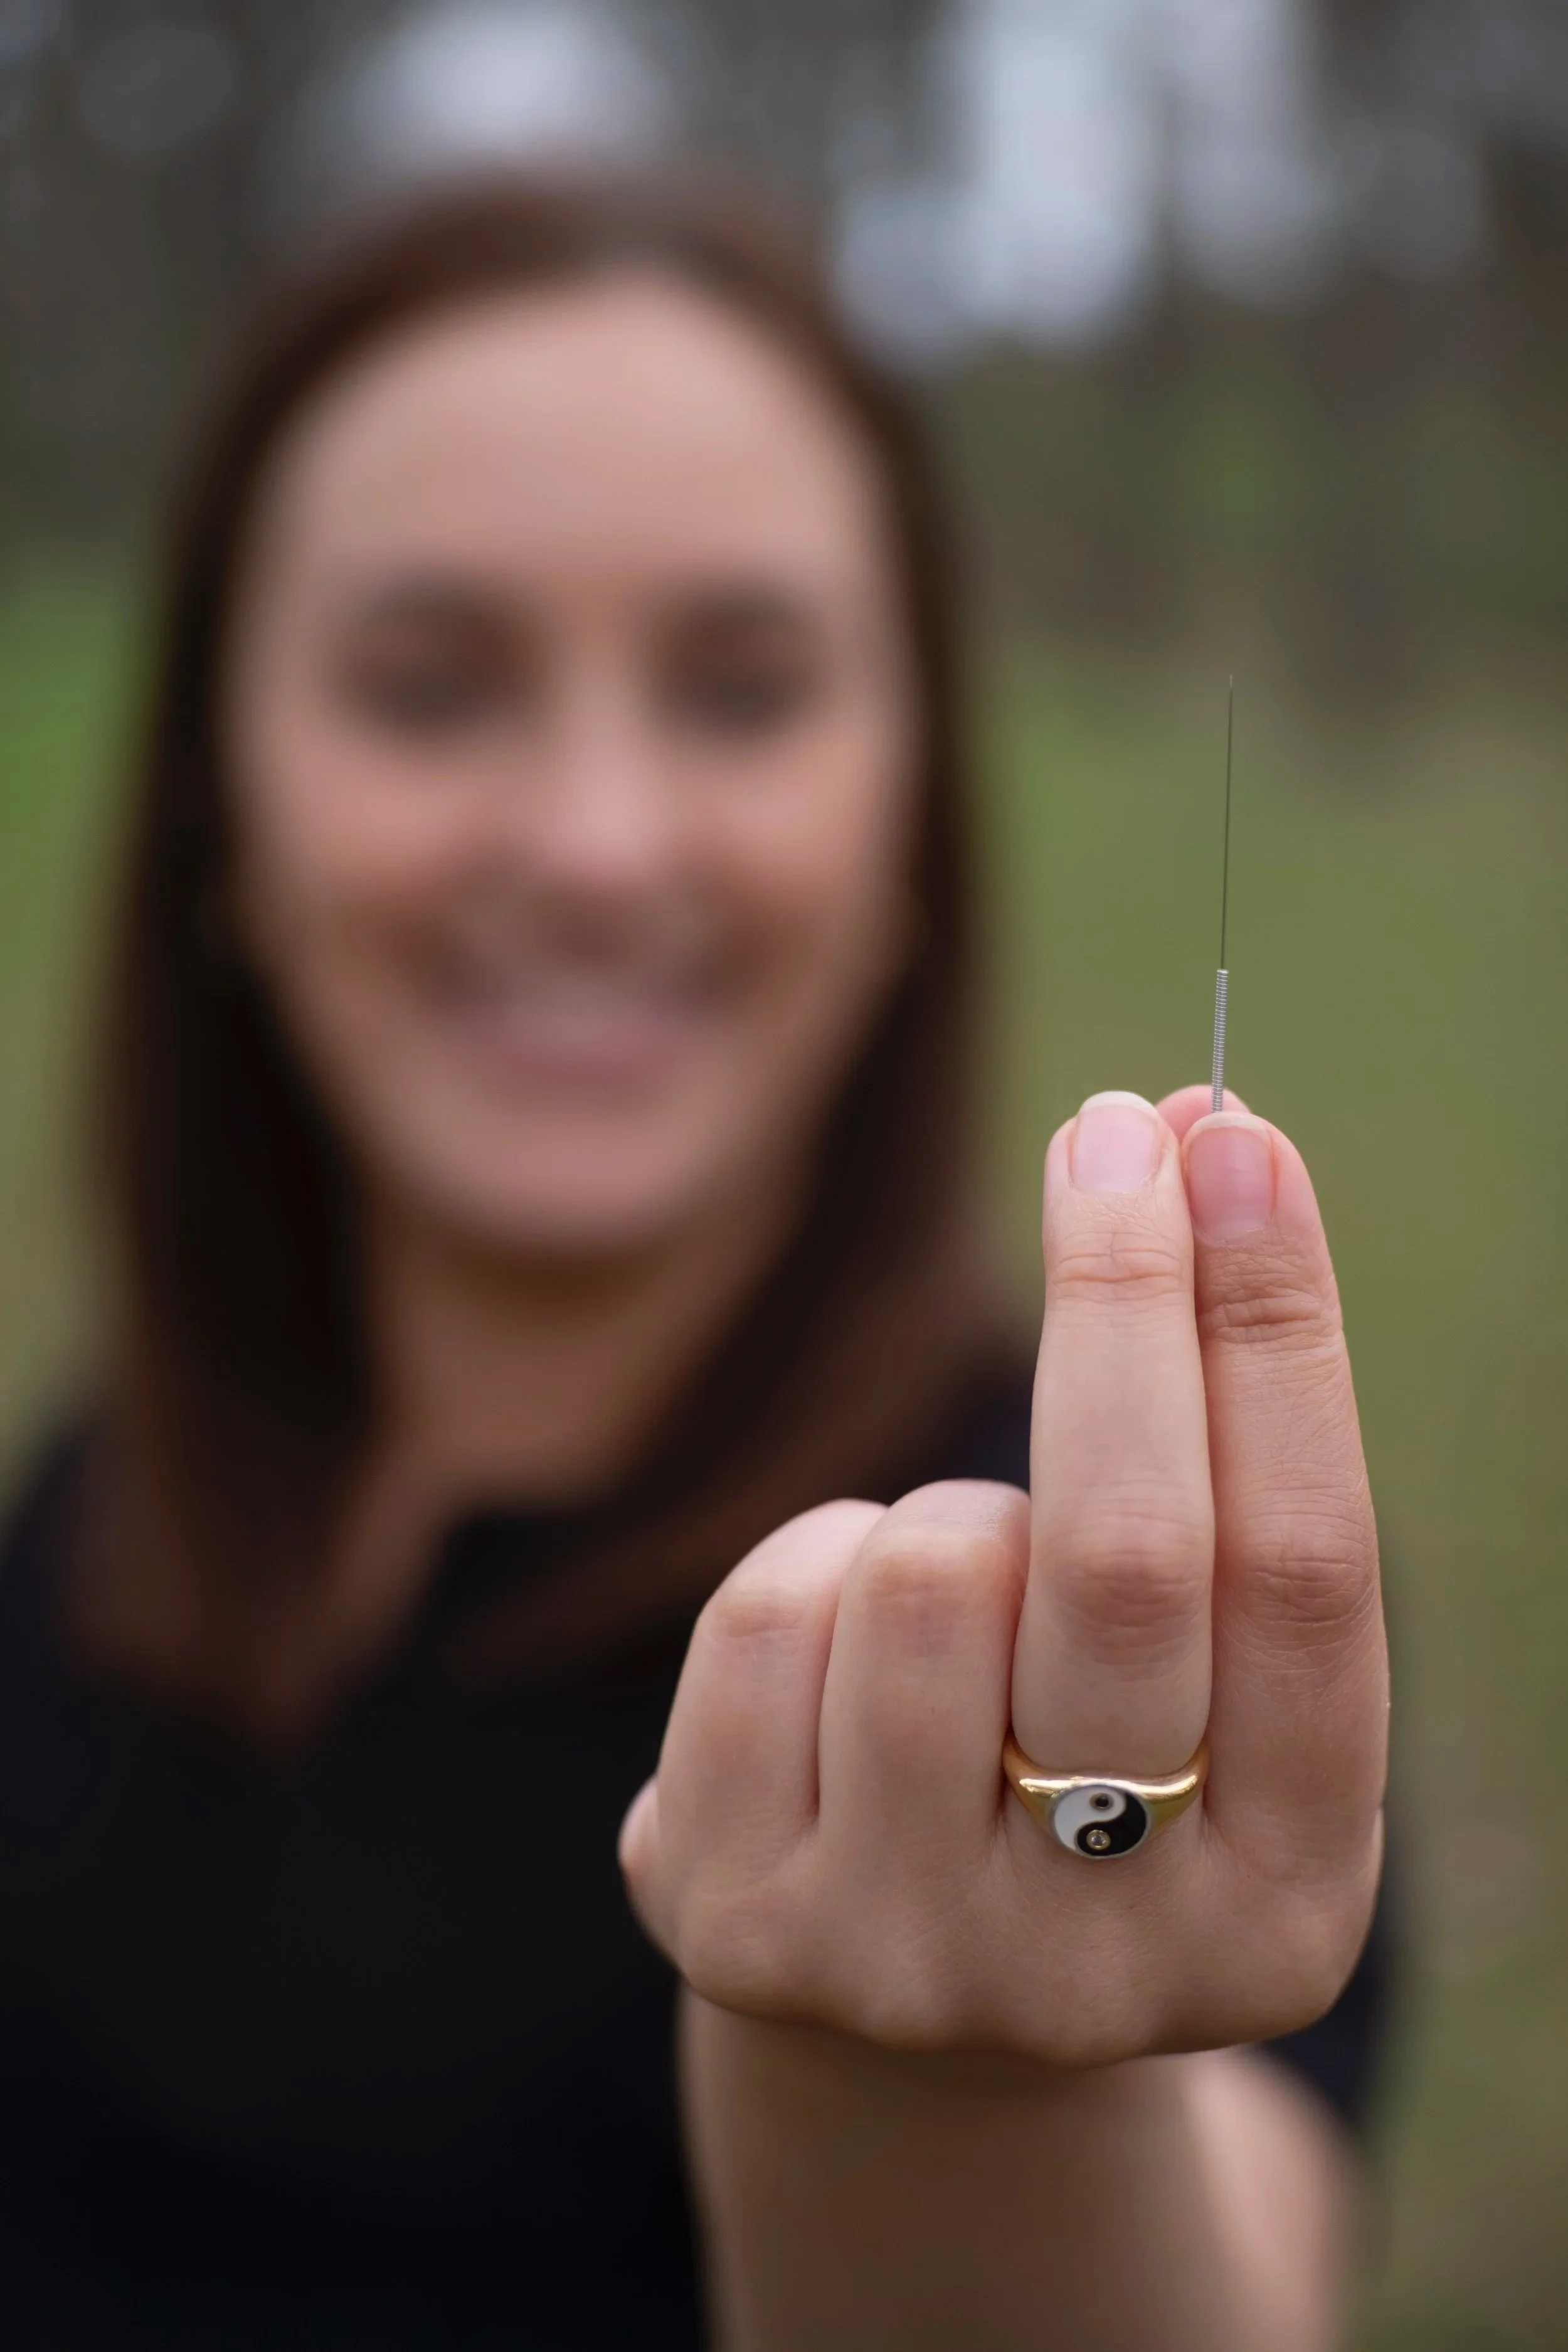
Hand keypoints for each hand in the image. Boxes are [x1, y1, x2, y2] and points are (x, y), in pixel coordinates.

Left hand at [620, 1087, 1386, 2068]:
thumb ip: (1225, 1463)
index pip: (1306, 1571)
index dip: (1275, 1336)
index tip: (1239, 1142)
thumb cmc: (1095, 1771)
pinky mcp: (738, 1923)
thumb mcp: (1201, 1675)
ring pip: (926, 1565)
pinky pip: (771, 1611)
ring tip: (970, 1588)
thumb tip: (1204, 1145)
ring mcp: (908, 1958)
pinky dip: (818, 1567)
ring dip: (952, 1508)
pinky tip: (845, 1656)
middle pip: (1125, 1557)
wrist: (914, 2010)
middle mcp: (1106, 1965)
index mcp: (1283, 1901)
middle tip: (1118, 1131)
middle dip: (1120, 1300)